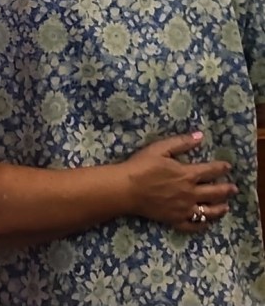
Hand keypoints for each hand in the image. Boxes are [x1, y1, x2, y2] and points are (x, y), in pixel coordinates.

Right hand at [121, 132, 236, 231]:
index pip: (210, 171)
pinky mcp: (175, 220)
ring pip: (208, 211)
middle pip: (214, 192)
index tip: (228, 167)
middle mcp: (190, 193)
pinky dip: (202, 225)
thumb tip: (200, 136)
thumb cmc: (142, 165)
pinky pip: (193, 226)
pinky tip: (207, 223)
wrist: (127, 189)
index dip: (221, 168)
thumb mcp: (160, 148)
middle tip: (233, 189)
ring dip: (219, 208)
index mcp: (187, 174)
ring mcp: (184, 209)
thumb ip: (181, 142)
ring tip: (226, 207)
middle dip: (226, 190)